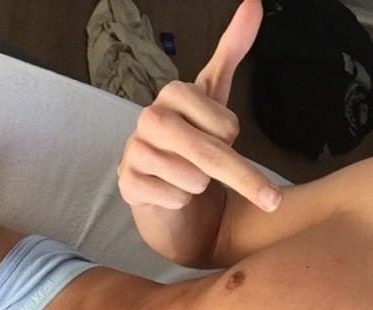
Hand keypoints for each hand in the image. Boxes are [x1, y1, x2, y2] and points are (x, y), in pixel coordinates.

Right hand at [118, 0, 281, 212]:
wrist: (157, 181)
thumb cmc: (189, 139)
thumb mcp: (212, 98)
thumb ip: (231, 52)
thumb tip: (254, 4)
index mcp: (173, 93)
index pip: (227, 127)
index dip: (231, 142)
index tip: (219, 139)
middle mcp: (149, 118)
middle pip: (211, 154)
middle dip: (242, 178)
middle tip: (270, 198)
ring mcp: (135, 151)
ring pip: (194, 181)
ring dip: (197, 187)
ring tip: (183, 176)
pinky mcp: (128, 184)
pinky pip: (175, 200)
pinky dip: (179, 202)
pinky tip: (167, 190)